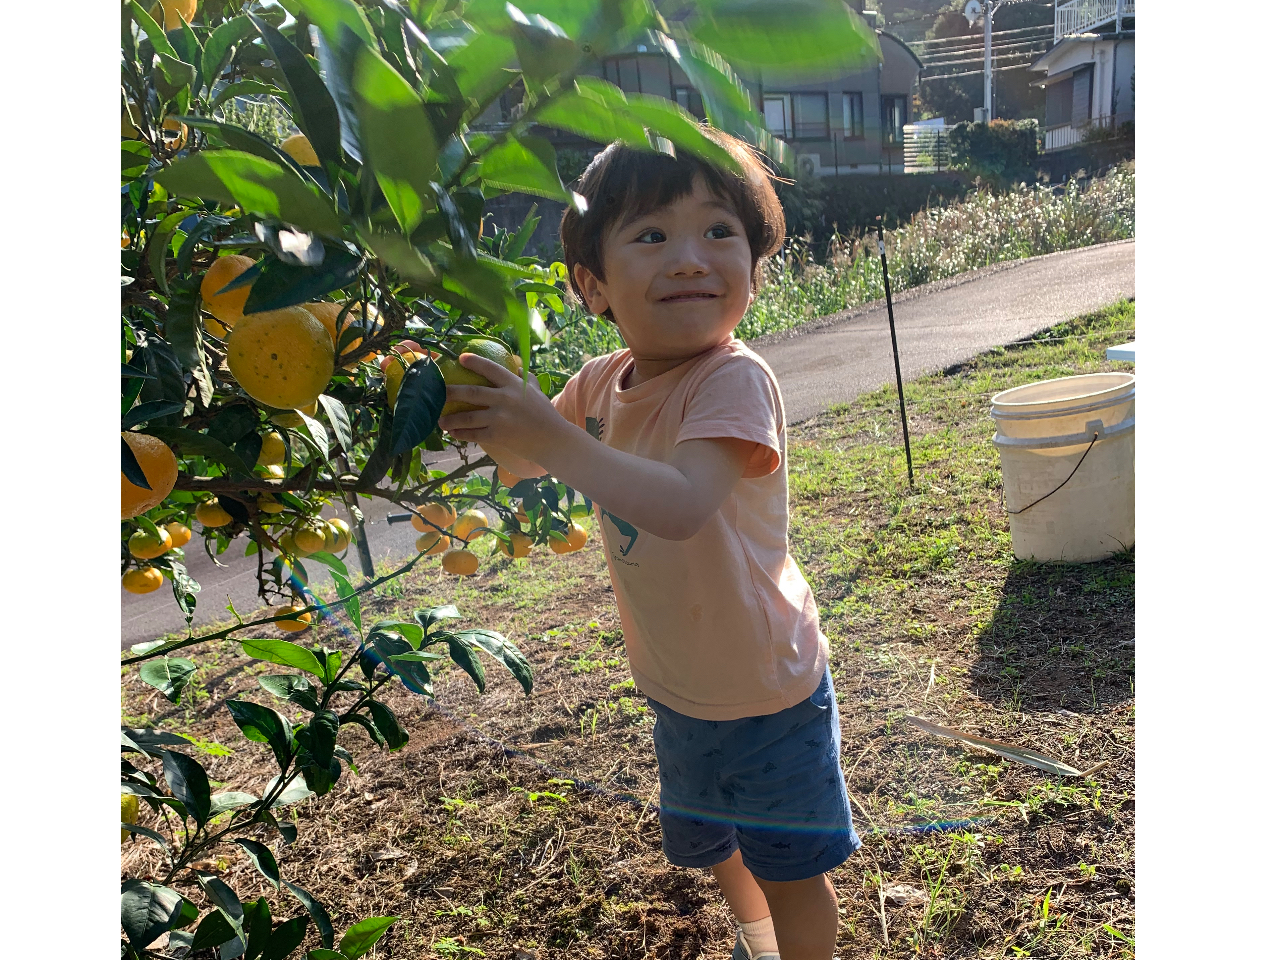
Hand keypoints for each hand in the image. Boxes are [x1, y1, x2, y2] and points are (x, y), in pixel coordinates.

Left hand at [437, 353, 568, 463]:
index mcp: (514, 385)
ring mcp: (500, 418)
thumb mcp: (537, 392)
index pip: (491, 369)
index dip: (475, 362)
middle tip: (438, 392)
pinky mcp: (498, 436)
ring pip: (468, 417)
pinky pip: (474, 434)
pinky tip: (453, 433)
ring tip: (440, 420)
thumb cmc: (545, 415)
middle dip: (451, 392)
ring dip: (451, 418)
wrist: (553, 440)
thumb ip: (526, 377)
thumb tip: (517, 365)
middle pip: (471, 393)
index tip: (460, 358)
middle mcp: (505, 399)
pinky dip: (461, 433)